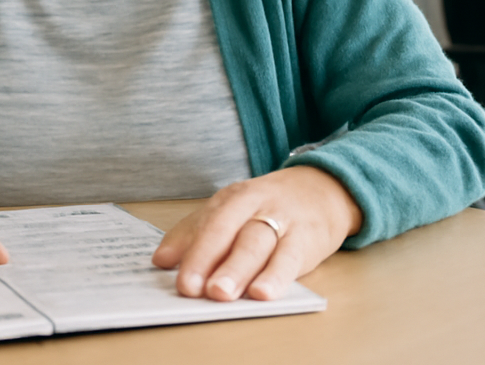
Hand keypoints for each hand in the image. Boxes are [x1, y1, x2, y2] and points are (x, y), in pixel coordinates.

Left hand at [151, 166, 361, 300]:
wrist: (324, 191)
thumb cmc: (269, 208)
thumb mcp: (232, 212)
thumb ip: (196, 233)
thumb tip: (161, 260)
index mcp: (232, 198)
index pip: (206, 223)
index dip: (190, 251)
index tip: (177, 278)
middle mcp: (255, 205)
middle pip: (227, 230)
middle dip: (208, 259)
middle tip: (192, 288)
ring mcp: (282, 220)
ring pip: (256, 243)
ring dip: (237, 269)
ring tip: (221, 294)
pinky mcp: (307, 239)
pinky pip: (290, 258)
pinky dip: (275, 276)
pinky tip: (262, 292)